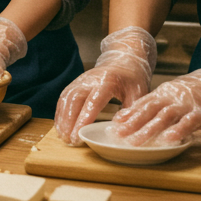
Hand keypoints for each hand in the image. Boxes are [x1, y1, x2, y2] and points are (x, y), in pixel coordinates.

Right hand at [54, 26, 156, 144]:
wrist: (123, 60)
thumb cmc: (132, 79)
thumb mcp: (139, 93)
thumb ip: (131, 111)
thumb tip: (118, 129)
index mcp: (108, 81)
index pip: (93, 100)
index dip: (85, 118)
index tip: (79, 134)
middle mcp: (90, 79)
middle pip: (75, 99)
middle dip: (69, 121)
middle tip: (69, 140)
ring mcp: (80, 80)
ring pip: (66, 98)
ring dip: (62, 118)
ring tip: (63, 136)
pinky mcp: (75, 83)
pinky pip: (64, 98)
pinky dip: (60, 113)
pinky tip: (61, 126)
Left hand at [108, 45, 200, 145]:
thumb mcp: (180, 92)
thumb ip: (163, 102)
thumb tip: (142, 113)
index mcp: (168, 92)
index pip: (144, 102)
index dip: (130, 113)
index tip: (115, 123)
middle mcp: (175, 97)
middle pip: (150, 109)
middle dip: (133, 123)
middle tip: (118, 135)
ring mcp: (189, 104)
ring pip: (165, 117)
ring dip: (148, 130)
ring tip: (134, 142)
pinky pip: (189, 123)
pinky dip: (178, 131)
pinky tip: (168, 140)